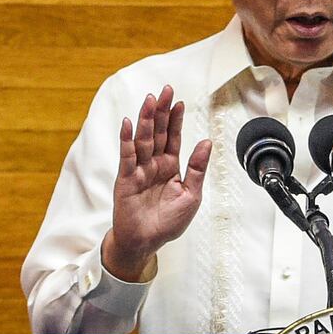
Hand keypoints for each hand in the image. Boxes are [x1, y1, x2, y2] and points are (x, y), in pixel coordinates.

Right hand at [102, 85, 211, 281]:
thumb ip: (197, 169)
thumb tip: (206, 143)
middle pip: (157, 133)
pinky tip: (129, 123)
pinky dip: (127, 139)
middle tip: (164, 91)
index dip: (175, 120)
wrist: (146, 242)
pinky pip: (127, 156)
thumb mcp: (191, 196)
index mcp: (170, 167)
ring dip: (146, 120)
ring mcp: (139, 170)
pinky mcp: (126, 179)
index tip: (178, 102)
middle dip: (161, 112)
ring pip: (143, 140)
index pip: (173, 138)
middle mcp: (154, 165)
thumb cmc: (167, 223)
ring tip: (149, 101)